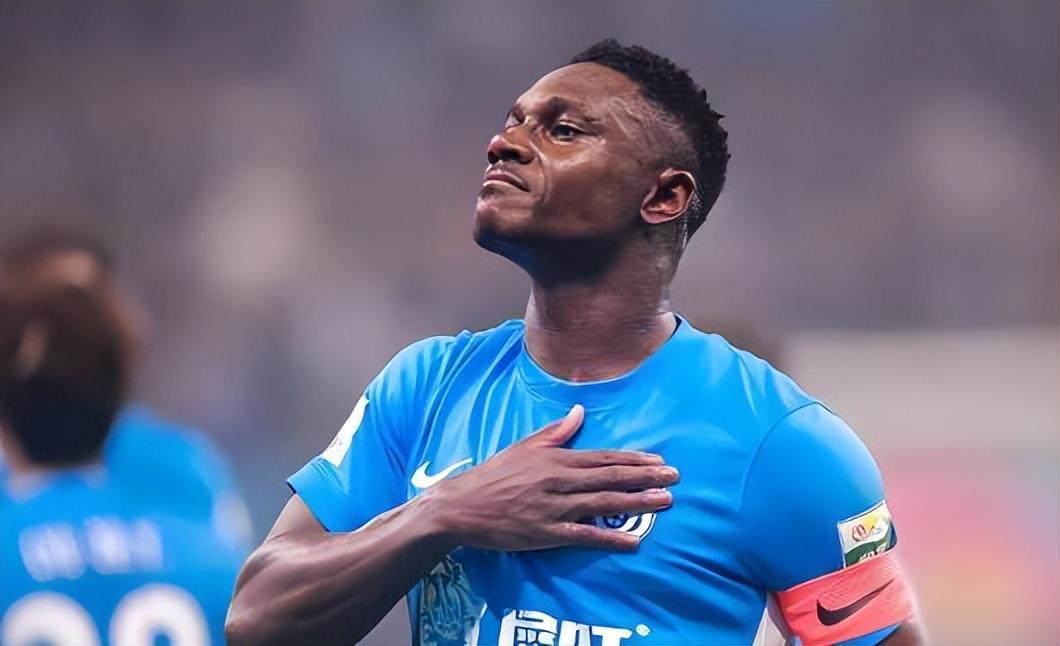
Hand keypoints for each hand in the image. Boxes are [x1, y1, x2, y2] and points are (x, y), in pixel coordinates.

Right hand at [425, 405, 678, 551]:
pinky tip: (634, 541)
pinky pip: (583, 536)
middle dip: (645, 477)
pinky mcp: (545, 533)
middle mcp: (558, 481)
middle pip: (609, 478)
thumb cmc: (493, 475)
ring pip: (602, 503)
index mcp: (555, 459)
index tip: (659, 461)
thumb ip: (556, 431)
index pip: (602, 458)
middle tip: (676, 478)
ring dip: (636, 501)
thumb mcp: (523, 446)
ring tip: (665, 501)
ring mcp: (553, 508)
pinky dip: (610, 538)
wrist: (461, 506)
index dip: (633, 460)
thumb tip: (579, 410)